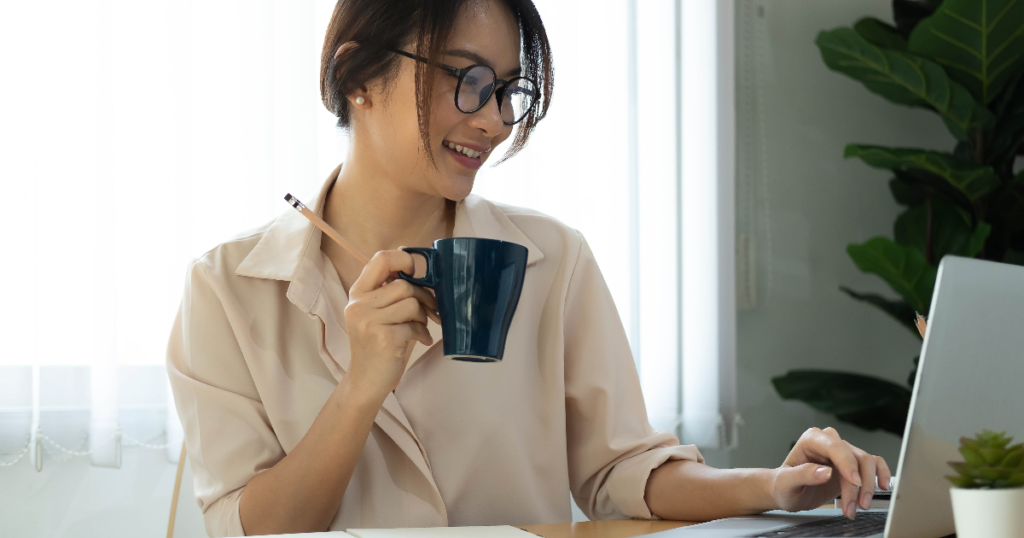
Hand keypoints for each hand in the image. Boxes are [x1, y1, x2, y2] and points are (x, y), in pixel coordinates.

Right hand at [344, 249, 439, 396]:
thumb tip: (417, 262)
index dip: (406, 259)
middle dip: (424, 297)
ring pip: (412, 303)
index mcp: (358, 293)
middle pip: (404, 284)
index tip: (418, 273)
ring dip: (423, 316)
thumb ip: (391, 289)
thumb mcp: (378, 312)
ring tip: (420, 327)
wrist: (366, 381)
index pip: (381, 258)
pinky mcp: (383, 338)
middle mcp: (359, 304)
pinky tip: (420, 340)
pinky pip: (415, 325)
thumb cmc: (378, 343)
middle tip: (430, 310)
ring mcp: (369, 321)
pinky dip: (423, 333)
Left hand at [769, 427, 890, 518]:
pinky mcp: (852, 464)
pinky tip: (883, 487)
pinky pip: (874, 464)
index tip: (855, 484)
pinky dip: (881, 475)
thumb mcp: (786, 482)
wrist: (788, 493)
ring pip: (867, 462)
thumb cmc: (784, 486)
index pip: (836, 447)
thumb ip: (803, 474)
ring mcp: (843, 452)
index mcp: (812, 440)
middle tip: (856, 506)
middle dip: (859, 484)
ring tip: (861, 506)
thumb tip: (825, 471)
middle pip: (855, 456)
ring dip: (868, 486)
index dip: (848, 465)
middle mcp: (829, 441)